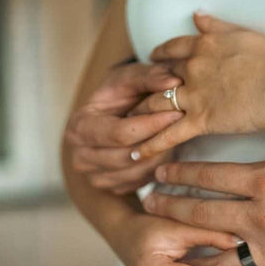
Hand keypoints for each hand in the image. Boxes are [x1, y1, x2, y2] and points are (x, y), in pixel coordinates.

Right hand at [64, 62, 182, 193]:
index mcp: (79, 126)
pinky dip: (158, 166)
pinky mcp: (112, 188)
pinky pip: (142, 182)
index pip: (119, 133)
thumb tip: (173, 82)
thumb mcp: (132, 77)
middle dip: (159, 140)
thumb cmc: (122, 91)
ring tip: (177, 134)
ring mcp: (95, 177)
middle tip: (185, 124)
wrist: (116, 110)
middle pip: (128, 156)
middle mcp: (81, 156)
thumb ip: (151, 76)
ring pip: (138, 172)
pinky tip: (167, 148)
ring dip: (162, 154)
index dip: (151, 124)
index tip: (177, 112)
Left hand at [129, 12, 264, 159]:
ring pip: (155, 105)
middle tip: (130, 98)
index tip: (151, 62)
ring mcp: (194, 95)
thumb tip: (197, 13)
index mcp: (202, 46)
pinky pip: (169, 134)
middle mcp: (192, 69)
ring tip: (125, 126)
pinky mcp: (201, 120)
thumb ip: (216, 25)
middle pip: (157, 78)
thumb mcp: (242, 33)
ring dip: (138, 115)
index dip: (157, 57)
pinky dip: (151, 145)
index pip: (170, 50)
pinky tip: (137, 154)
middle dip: (142, 88)